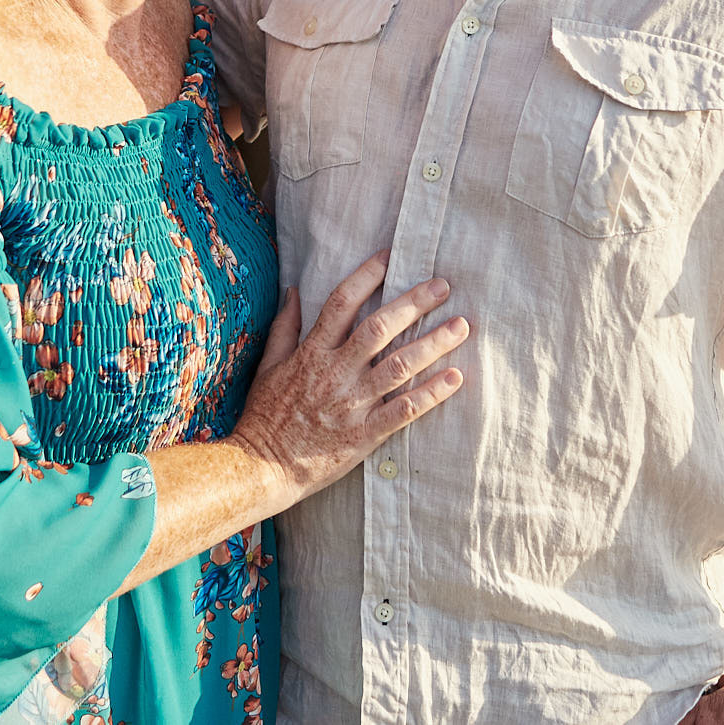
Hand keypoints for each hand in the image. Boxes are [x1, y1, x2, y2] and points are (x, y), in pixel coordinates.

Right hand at [228, 252, 468, 497]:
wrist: (262, 467)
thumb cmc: (264, 416)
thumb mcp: (267, 366)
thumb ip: (284, 327)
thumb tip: (292, 289)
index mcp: (312, 353)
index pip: (342, 303)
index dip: (367, 276)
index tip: (391, 257)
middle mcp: (335, 373)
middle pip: (380, 328)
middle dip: (413, 303)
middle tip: (443, 286)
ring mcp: (352, 403)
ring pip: (400, 366)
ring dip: (433, 344)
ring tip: (461, 326)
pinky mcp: (365, 434)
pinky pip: (404, 410)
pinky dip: (432, 393)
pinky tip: (455, 377)